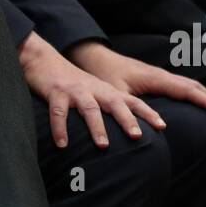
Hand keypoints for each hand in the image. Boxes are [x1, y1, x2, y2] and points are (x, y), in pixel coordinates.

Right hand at [20, 34, 160, 148]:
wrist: (44, 60)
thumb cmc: (72, 84)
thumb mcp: (95, 93)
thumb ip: (109, 108)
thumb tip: (129, 134)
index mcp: (106, 91)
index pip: (131, 101)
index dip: (147, 113)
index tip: (162, 126)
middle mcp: (95, 89)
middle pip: (115, 103)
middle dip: (127, 119)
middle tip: (138, 137)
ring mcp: (76, 91)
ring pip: (90, 108)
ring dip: (97, 127)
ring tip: (103, 146)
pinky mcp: (56, 92)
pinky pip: (59, 112)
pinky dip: (60, 128)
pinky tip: (62, 145)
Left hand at [70, 41, 205, 114]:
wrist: (95, 58)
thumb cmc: (103, 77)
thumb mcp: (116, 95)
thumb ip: (133, 109)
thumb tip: (158, 127)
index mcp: (155, 78)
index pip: (186, 90)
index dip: (204, 101)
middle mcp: (160, 74)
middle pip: (192, 85)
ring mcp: (159, 75)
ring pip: (188, 84)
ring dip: (204, 96)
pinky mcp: (155, 78)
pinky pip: (180, 85)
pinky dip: (193, 94)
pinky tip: (196, 104)